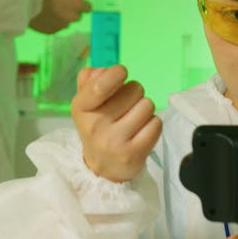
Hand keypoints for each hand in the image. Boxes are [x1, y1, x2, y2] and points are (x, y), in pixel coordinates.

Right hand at [29, 0, 90, 33]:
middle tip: (62, 7)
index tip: (78, 2)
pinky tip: (44, 18)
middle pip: (77, 17)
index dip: (83, 5)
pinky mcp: (50, 32)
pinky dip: (52, 24)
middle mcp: (70, 18)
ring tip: (50, 13)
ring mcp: (61, 27)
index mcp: (75, 5)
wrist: (24, 4)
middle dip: (72, 12)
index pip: (87, 7)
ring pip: (65, 24)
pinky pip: (55, 28)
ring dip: (62, 19)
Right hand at [71, 64, 161, 182]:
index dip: (115, 74)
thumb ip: (89, 80)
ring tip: (133, 120)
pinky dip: (153, 124)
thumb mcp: (86, 103)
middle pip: (134, 89)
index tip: (121, 72)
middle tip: (125, 108)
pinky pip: (156, 123)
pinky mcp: (133, 154)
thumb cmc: (97, 126)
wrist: (102, 168)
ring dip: (144, 109)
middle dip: (134, 93)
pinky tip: (141, 132)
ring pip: (147, 105)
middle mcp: (95, 126)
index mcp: (81, 108)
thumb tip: (104, 70)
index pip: (98, 87)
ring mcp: (114, 142)